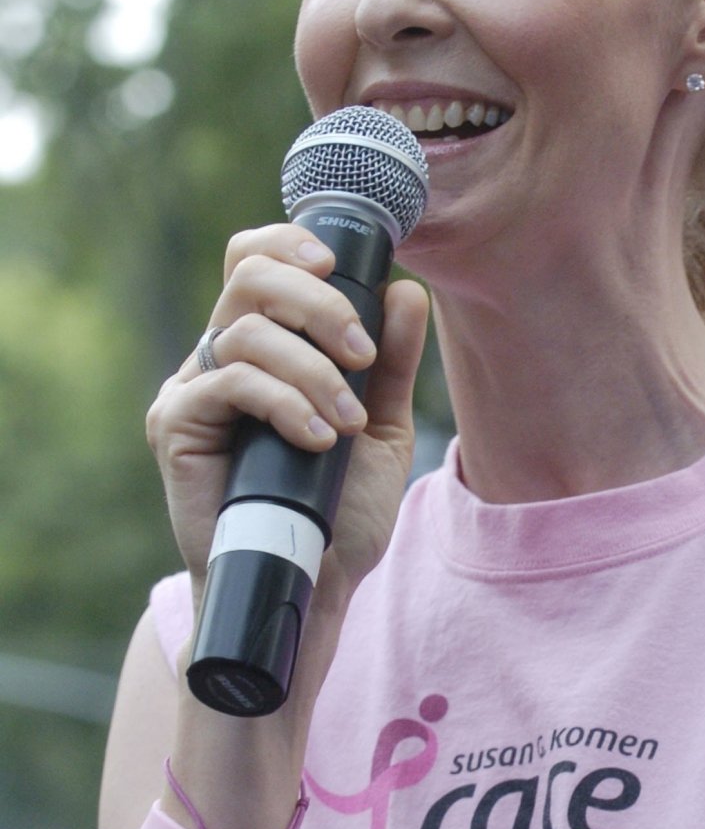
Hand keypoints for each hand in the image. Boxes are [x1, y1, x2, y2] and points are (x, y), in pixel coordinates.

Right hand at [146, 225, 429, 608]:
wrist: (311, 585)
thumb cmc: (339, 511)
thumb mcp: (381, 429)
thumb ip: (390, 363)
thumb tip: (406, 292)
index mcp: (265, 346)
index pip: (257, 261)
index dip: (290, 244)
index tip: (339, 265)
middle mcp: (220, 356)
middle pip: (249, 275)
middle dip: (317, 303)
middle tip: (360, 353)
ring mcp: (193, 389)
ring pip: (246, 331)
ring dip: (312, 370)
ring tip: (345, 424)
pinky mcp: (174, 425)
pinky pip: (227, 380)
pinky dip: (282, 401)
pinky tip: (315, 438)